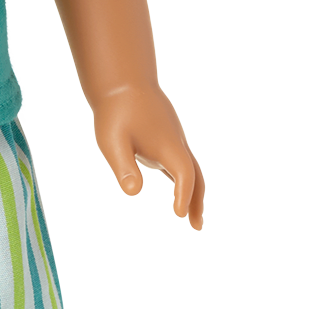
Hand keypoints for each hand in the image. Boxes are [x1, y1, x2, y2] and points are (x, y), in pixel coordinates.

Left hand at [93, 85, 204, 230]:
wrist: (122, 82)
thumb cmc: (115, 112)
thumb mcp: (112, 141)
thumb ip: (123, 166)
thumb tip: (133, 191)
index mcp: (168, 145)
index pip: (184, 174)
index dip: (184, 195)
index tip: (178, 214)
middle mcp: (176, 143)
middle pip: (195, 175)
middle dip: (196, 201)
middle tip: (195, 226)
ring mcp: (173, 140)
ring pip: (190, 169)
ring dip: (193, 192)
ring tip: (189, 216)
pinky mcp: (167, 138)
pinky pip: (182, 162)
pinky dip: (185, 180)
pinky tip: (180, 190)